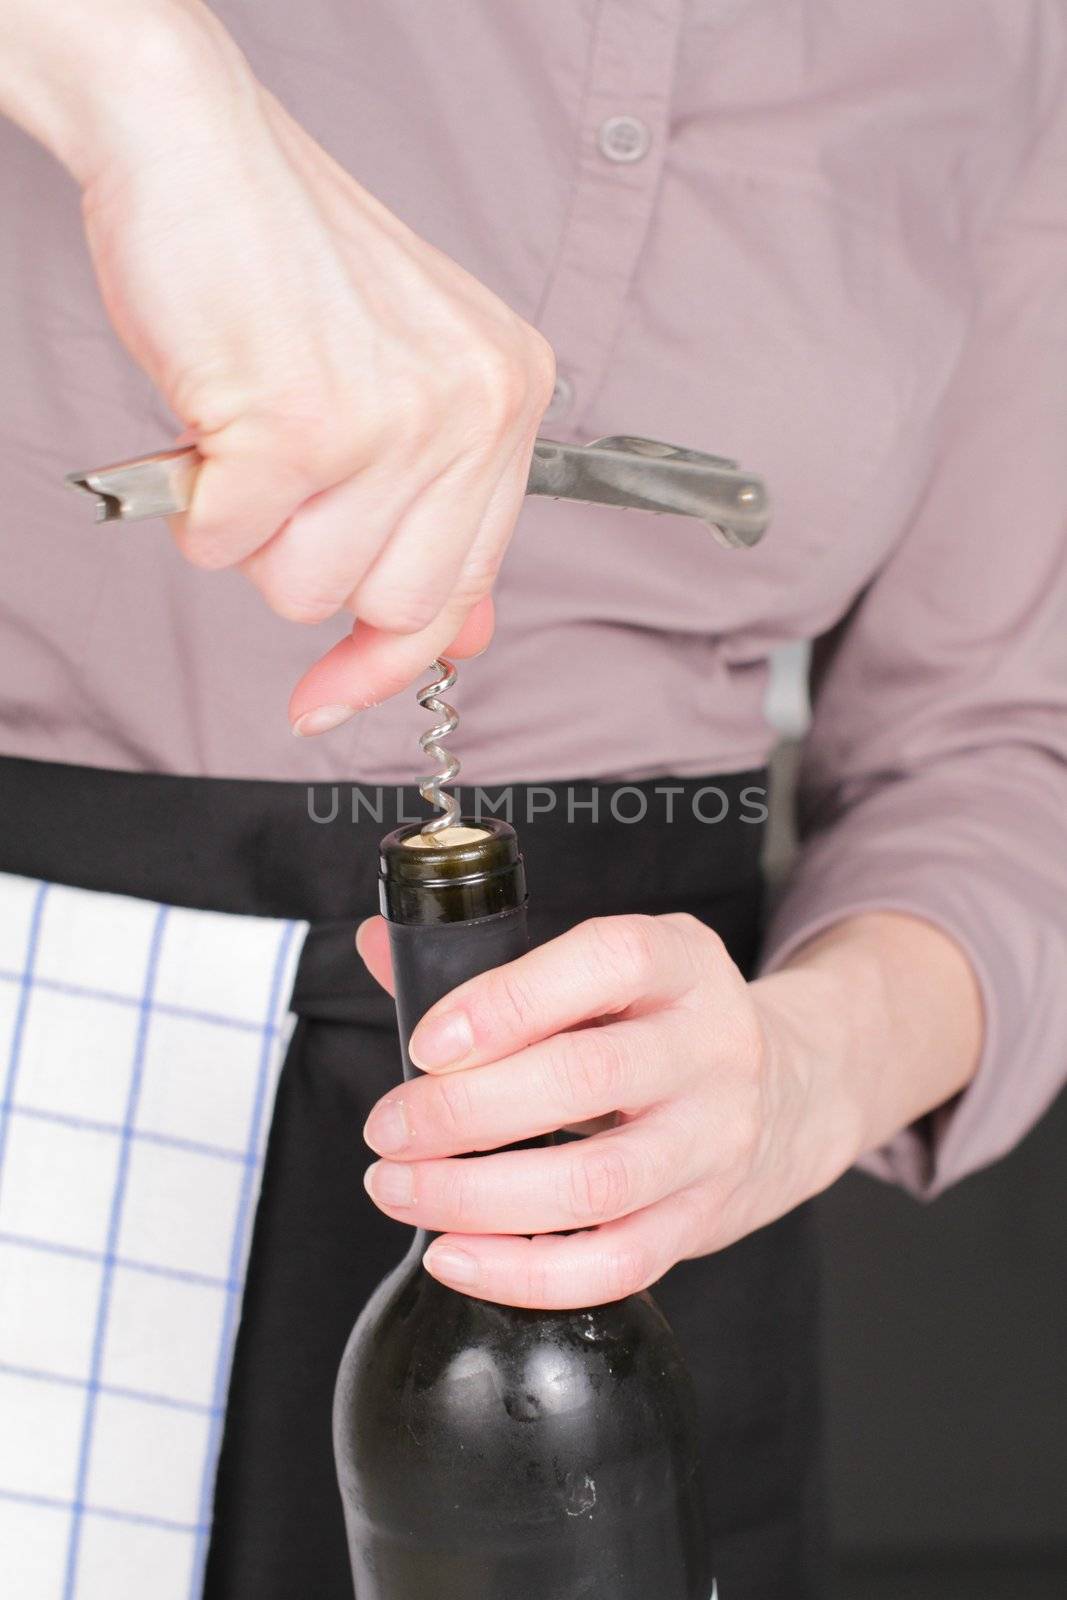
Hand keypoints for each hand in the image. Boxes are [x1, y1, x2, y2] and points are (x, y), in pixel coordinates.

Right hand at [62, 8, 555, 723]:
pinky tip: (211, 422)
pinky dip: (196, 505)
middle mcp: (472, 409)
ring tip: (249, 428)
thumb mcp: (399, 381)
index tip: (335, 691)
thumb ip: (438, 510)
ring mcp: (394, 420)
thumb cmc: (279, 260)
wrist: (194, 146)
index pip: (469, 586)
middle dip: (311, 566)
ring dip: (252, 531)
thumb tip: (465, 640)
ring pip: (307, 588)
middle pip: (391, 604)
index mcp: (507, 395)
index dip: (394, 656)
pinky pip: (227, 549)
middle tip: (276, 488)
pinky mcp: (304, 426)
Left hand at [355, 911, 860, 1309]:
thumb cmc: (658, 1022)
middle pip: (585, 1080)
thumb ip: (491, 963)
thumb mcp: (605, 970)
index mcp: (679, 960)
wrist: (788, 1091)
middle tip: (387, 1129)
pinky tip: (456, 1256)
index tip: (425, 1045)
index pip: (604, 962)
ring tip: (399, 1189)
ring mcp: (714, 1139)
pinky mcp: (703, 1218)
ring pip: (596, 1183)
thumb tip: (376, 943)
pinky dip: (526, 1273)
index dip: (507, 1002)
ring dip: (478, 1198)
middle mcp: (710, 1045)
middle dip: (464, 1112)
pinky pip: (617, 1264)